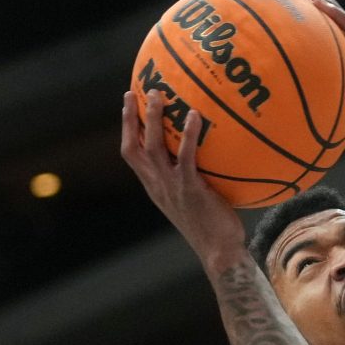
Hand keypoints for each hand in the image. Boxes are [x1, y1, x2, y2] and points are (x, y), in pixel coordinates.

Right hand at [121, 92, 246, 263]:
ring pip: (153, 147)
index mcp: (155, 187)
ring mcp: (171, 187)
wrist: (219, 252)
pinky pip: (186, 157)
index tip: (127, 104)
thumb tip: (207, 152)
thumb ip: (191, 177)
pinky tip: (194, 115)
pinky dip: (188, 135)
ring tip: (158, 95)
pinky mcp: (190, 189)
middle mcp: (157, 185)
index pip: (132, 154)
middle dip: (130, 118)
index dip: (126, 129)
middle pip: (134, 147)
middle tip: (135, 91)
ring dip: (152, 119)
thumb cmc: (212, 226)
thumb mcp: (193, 199)